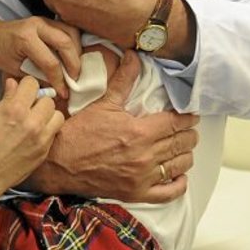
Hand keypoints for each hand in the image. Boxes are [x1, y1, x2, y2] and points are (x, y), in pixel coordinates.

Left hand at [0, 16, 81, 96]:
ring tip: (75, 69)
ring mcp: (43, 20)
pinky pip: (67, 29)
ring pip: (71, 33)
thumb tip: (57, 88)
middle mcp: (37, 25)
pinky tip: (72, 57)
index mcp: (25, 39)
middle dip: (74, 65)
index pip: (50, 62)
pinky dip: (73, 43)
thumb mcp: (15, 69)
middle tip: (75, 81)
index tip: (64, 92)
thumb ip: (36, 77)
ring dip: (76, 52)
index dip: (59, 80)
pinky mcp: (47, 20)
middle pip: (65, 43)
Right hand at [0, 76, 64, 199]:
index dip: (26, 86)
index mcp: (14, 109)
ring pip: (57, 115)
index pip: (32, 84)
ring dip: (48, 116)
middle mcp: (31, 122)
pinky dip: (48, 130)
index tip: (23, 91)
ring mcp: (41, 138)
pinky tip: (35, 135)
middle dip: (38, 102)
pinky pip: (54, 133)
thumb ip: (7, 99)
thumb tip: (14, 83)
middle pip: (48, 100)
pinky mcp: (44, 152)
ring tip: (36, 121)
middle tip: (29, 108)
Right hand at [21, 50, 199, 202]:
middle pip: (181, 143)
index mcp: (138, 131)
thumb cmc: (79, 132)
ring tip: (182, 147)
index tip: (190, 114)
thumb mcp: (103, 103)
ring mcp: (141, 177)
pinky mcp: (136, 193)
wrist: (59, 162)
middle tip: (188, 129)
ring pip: (179, 165)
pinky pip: (169, 192)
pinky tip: (179, 175)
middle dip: (188, 134)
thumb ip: (123, 80)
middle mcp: (144, 155)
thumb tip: (134, 56)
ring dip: (185, 154)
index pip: (175, 122)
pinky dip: (179, 183)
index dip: (187, 117)